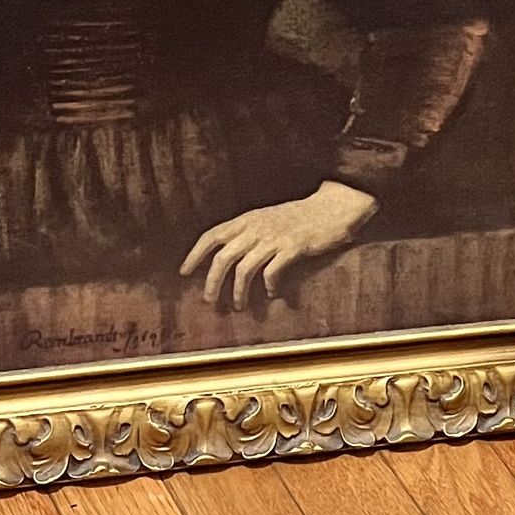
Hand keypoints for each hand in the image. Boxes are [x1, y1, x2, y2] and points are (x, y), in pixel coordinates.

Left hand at [180, 181, 378, 307]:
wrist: (330, 208)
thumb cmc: (297, 217)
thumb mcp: (266, 218)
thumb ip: (247, 234)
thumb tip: (227, 259)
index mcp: (247, 219)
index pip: (212, 235)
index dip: (195, 254)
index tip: (184, 272)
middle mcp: (256, 227)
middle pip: (223, 257)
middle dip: (212, 282)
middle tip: (208, 301)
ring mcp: (274, 237)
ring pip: (244, 269)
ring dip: (238, 292)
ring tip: (238, 306)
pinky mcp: (293, 248)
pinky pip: (272, 272)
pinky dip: (268, 287)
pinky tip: (271, 295)